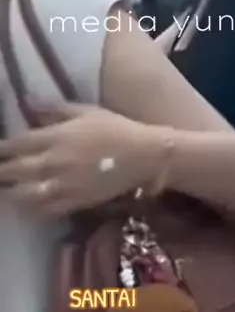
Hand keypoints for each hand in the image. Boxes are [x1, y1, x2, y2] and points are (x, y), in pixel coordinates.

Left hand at [0, 101, 170, 215]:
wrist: (144, 156)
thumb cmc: (116, 128)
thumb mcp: (86, 111)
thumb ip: (54, 108)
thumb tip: (26, 100)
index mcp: (56, 137)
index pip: (15, 145)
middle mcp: (54, 162)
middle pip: (13, 172)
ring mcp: (64, 185)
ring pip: (23, 196)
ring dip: (10, 194)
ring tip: (6, 191)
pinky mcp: (75, 202)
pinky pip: (45, 211)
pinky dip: (30, 210)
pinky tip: (25, 207)